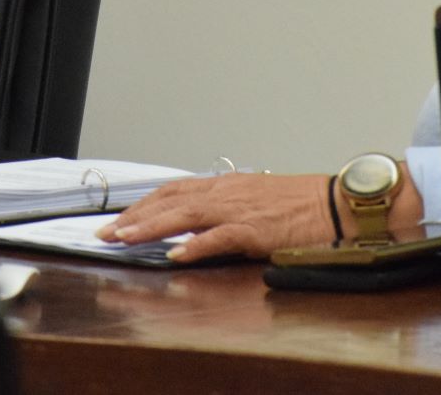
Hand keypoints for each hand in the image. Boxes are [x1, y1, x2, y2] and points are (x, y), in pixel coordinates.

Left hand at [96, 172, 334, 262]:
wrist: (335, 203)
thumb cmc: (298, 204)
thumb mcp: (252, 199)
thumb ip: (221, 210)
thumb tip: (191, 226)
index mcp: (223, 186)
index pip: (171, 191)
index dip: (141, 205)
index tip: (118, 219)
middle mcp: (224, 192)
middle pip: (168, 200)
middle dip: (133, 217)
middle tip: (105, 233)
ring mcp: (238, 210)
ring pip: (183, 214)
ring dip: (150, 227)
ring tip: (123, 239)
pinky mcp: (255, 230)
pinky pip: (219, 237)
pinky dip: (195, 245)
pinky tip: (175, 254)